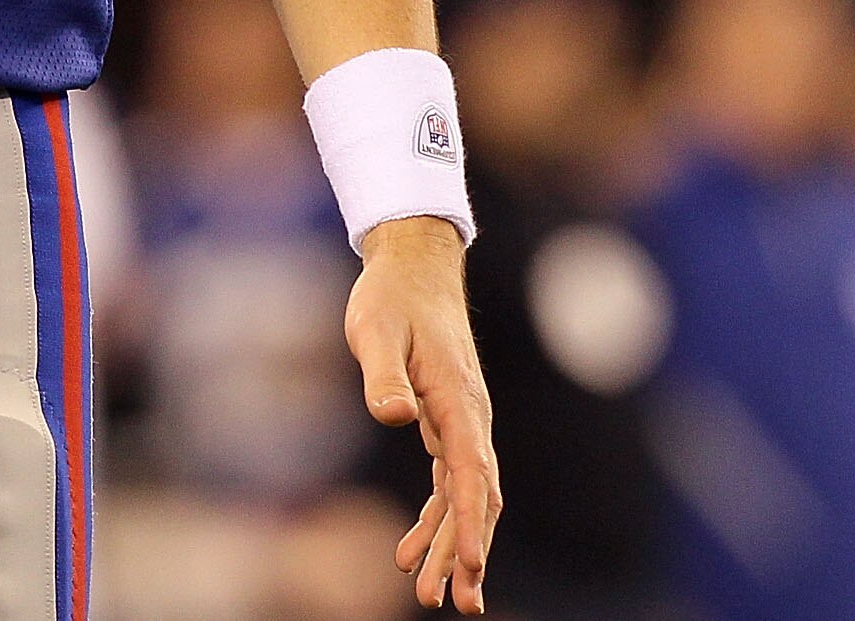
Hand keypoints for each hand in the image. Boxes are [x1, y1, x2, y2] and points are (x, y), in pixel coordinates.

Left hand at [346, 215, 500, 612]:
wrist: (411, 267)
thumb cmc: (391, 298)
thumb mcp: (377, 330)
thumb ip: (385, 374)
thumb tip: (396, 416)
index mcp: (458, 402)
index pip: (472, 475)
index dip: (472, 524)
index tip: (471, 568)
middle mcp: (469, 419)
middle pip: (476, 498)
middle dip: (469, 553)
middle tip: (459, 604)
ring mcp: (462, 423)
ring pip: (465, 497)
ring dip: (453, 544)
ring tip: (432, 593)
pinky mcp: (447, 423)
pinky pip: (450, 483)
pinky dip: (438, 517)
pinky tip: (414, 548)